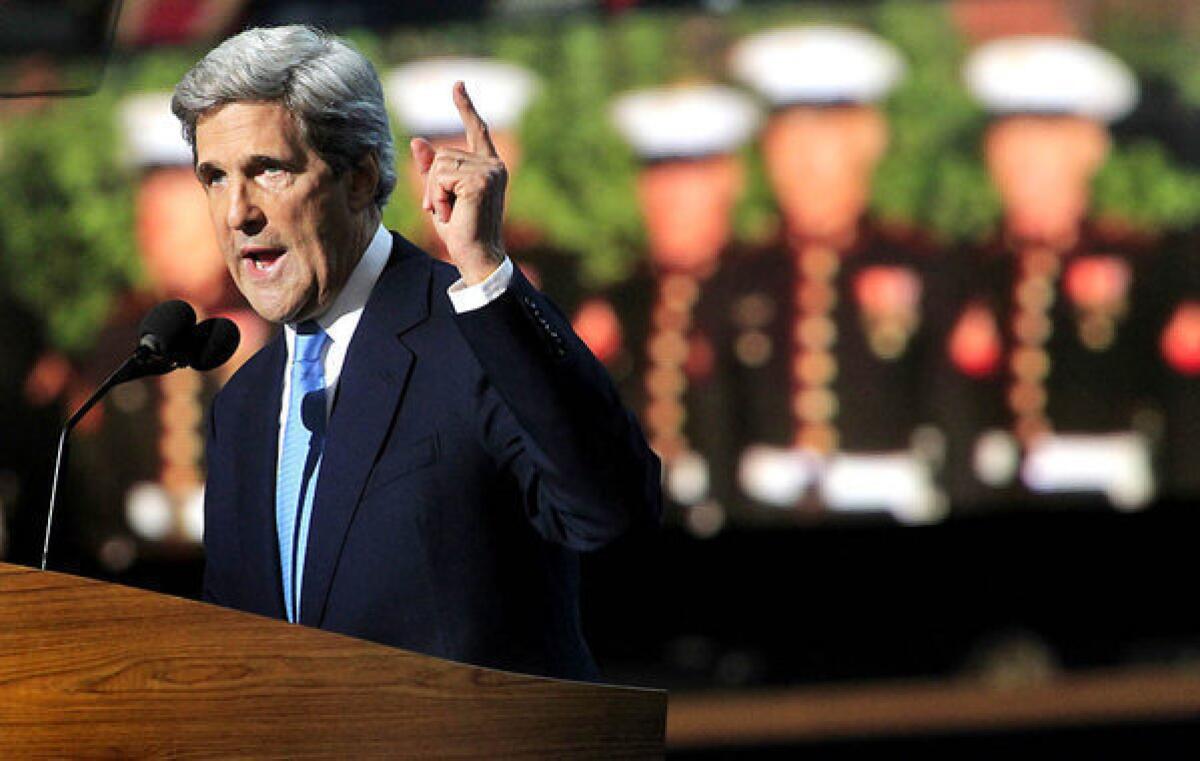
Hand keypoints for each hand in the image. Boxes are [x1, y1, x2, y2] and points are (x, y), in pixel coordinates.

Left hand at [409, 82, 507, 284]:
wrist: (477, 257)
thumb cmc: (462, 231)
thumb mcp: (441, 195)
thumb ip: (432, 169)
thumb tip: (417, 141)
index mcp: (490, 167)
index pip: (476, 130)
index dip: (465, 107)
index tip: (457, 85)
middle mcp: (494, 165)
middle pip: (443, 154)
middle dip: (433, 182)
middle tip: (445, 209)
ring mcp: (490, 171)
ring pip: (439, 164)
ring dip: (434, 192)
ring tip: (449, 212)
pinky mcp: (480, 180)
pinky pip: (441, 176)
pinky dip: (438, 196)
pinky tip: (451, 212)